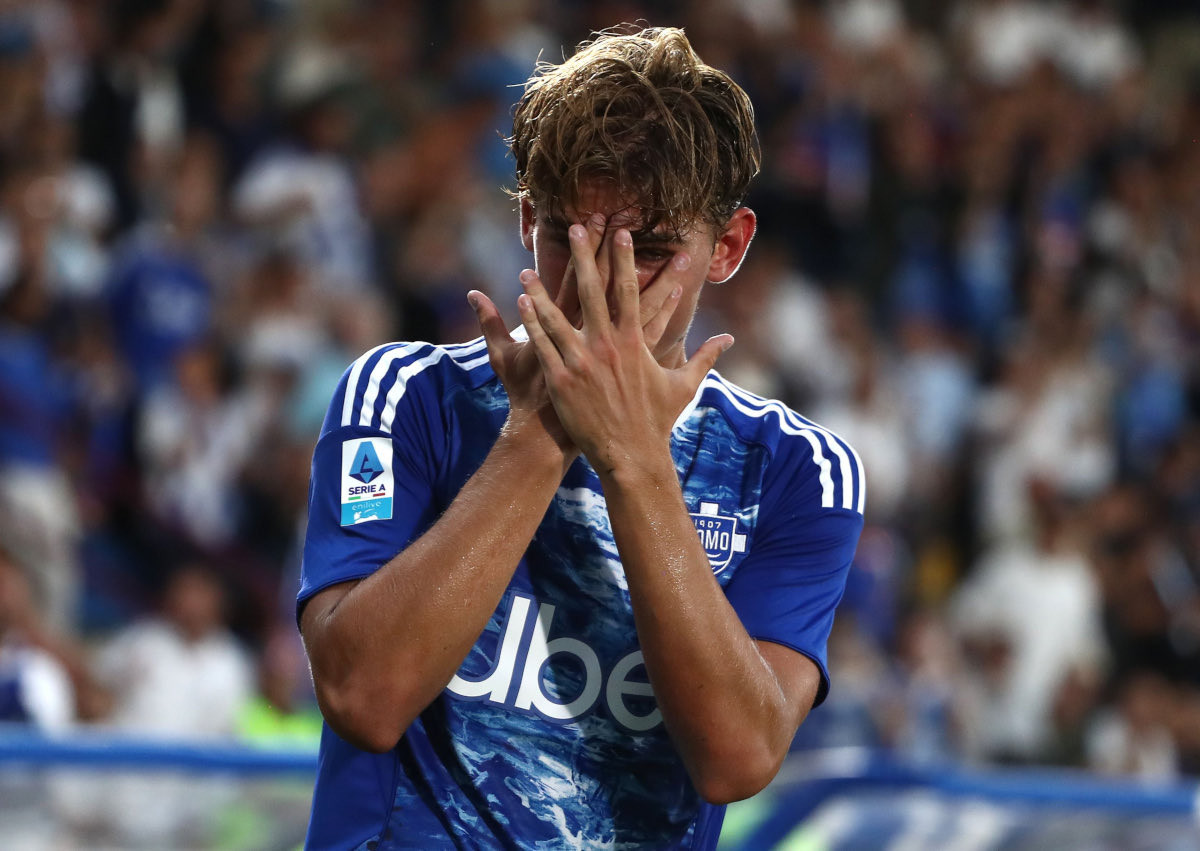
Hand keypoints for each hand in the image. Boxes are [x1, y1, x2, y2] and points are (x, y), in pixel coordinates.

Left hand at [516, 224, 732, 476]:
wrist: (631, 455)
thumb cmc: (657, 421)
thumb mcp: (684, 386)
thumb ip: (705, 357)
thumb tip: (730, 340)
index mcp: (635, 342)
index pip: (630, 290)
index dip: (624, 259)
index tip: (620, 232)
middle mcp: (608, 346)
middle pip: (593, 292)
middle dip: (584, 257)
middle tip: (576, 228)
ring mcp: (583, 362)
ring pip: (557, 317)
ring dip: (541, 290)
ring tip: (526, 268)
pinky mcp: (563, 381)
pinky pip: (543, 345)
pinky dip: (532, 323)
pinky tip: (519, 303)